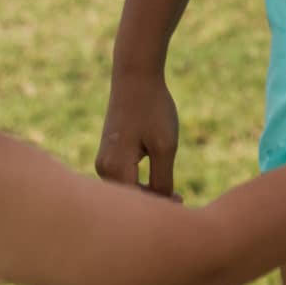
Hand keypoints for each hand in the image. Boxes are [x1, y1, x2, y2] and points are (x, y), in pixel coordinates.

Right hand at [95, 70, 180, 199]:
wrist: (136, 77)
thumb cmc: (152, 109)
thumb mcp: (165, 147)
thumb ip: (162, 181)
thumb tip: (163, 207)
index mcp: (115, 169)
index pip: (138, 203)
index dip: (160, 207)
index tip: (182, 199)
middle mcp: (103, 170)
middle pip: (131, 199)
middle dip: (153, 203)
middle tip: (180, 197)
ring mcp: (103, 162)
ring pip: (127, 190)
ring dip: (147, 193)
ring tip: (172, 191)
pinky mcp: (108, 154)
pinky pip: (125, 178)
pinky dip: (140, 182)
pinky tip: (158, 178)